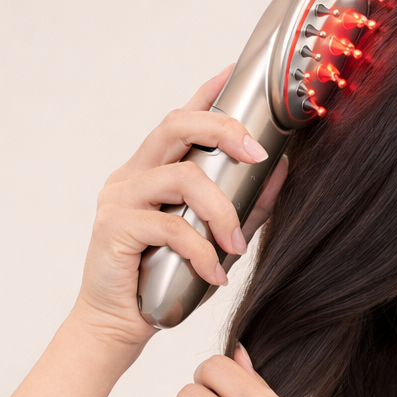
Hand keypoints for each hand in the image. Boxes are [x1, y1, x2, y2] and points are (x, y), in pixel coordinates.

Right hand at [74, 65, 288, 347]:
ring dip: (221, 210)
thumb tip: (282, 170)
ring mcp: (120, 198)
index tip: (237, 71)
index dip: (208, 91)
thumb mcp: (214, 239)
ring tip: (237, 245)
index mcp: (153, 170)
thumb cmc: (164, 280)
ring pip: (180, 178)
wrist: (118, 325)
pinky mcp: (114, 229)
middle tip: (259, 155)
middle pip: (177, 126)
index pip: (181, 118)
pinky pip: (169, 228)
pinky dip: (201, 251)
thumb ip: (245, 206)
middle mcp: (133, 175)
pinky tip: (215, 274)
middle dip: (223, 131)